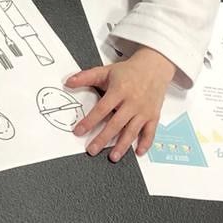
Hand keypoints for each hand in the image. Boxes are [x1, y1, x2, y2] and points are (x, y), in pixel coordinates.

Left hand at [64, 46, 176, 161]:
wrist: (155, 66)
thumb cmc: (129, 71)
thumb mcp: (107, 71)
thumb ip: (86, 77)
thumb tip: (68, 82)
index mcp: (119, 91)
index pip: (102, 109)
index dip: (89, 121)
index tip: (78, 131)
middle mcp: (132, 102)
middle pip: (116, 124)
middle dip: (103, 139)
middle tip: (92, 150)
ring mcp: (144, 110)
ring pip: (132, 131)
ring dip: (122, 145)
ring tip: (112, 157)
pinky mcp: (153, 115)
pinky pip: (150, 131)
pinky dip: (145, 143)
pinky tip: (138, 152)